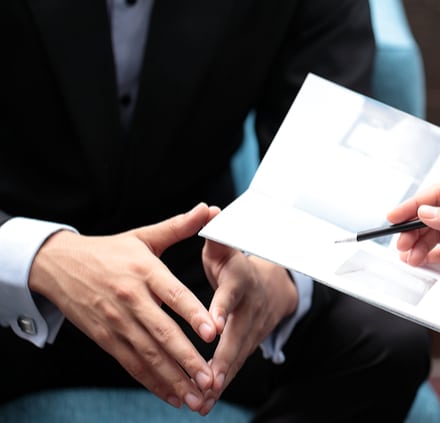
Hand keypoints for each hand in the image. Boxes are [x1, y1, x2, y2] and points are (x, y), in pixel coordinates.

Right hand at [28, 203, 219, 412]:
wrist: (58, 265)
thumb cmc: (110, 250)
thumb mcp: (144, 235)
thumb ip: (180, 227)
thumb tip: (211, 209)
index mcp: (145, 271)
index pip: (173, 295)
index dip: (192, 314)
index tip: (212, 332)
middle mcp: (130, 299)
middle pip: (162, 332)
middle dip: (187, 358)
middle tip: (210, 377)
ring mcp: (116, 321)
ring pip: (148, 354)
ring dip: (172, 377)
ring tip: (196, 395)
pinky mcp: (105, 337)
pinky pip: (131, 364)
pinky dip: (151, 381)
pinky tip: (172, 396)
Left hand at [199, 206, 297, 413]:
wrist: (272, 287)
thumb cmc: (237, 266)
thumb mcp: (226, 247)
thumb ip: (216, 235)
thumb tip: (210, 212)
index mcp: (239, 281)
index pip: (231, 293)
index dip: (222, 308)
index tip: (214, 325)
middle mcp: (249, 308)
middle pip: (238, 335)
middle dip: (224, 358)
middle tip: (209, 378)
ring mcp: (250, 330)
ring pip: (236, 357)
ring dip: (220, 380)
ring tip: (202, 400)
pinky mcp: (246, 346)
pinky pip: (233, 367)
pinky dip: (219, 386)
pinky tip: (203, 404)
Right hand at [387, 181, 439, 307]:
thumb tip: (427, 212)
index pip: (439, 195)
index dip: (414, 204)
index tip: (395, 216)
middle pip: (434, 215)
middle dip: (413, 228)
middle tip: (399, 243)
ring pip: (436, 234)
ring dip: (419, 244)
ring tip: (408, 256)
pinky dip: (430, 255)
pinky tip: (419, 260)